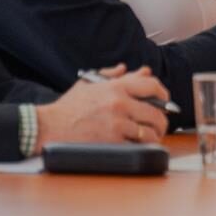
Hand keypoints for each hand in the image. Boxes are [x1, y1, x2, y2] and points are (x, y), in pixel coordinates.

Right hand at [36, 66, 168, 145]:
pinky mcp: (113, 140)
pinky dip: (142, 147)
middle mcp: (120, 103)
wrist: (50, 126)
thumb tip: (126, 68)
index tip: (165, 100)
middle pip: (157, 111)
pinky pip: (137, 144)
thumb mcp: (88, 84)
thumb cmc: (68, 107)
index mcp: (116, 87)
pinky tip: (140, 146)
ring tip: (153, 137)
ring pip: (150, 131)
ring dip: (155, 136)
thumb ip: (109, 75)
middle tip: (161, 125)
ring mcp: (117, 122)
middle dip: (163, 120)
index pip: (152, 85)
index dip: (164, 93)